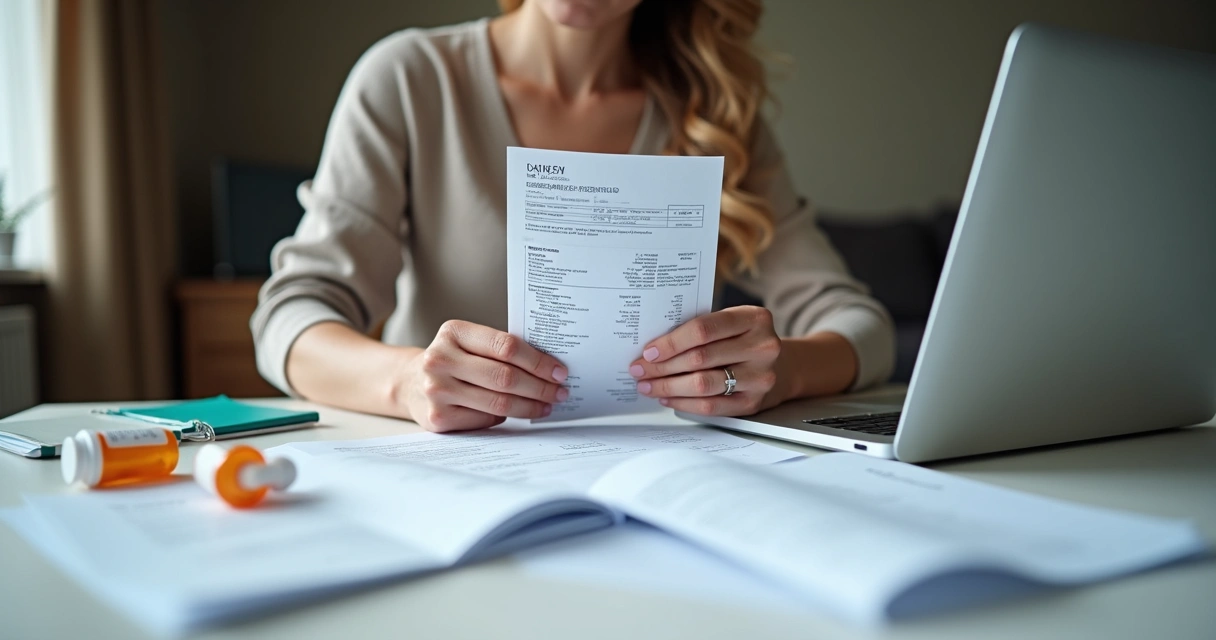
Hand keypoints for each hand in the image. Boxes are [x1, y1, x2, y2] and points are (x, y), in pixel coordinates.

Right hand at [404, 320, 568, 431]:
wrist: (410, 383)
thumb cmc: (453, 360)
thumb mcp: (469, 342)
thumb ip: (500, 349)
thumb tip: (550, 368)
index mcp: (453, 332)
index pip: (506, 346)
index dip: (538, 361)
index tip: (559, 371)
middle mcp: (440, 359)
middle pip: (505, 377)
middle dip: (539, 387)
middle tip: (559, 392)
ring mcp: (436, 390)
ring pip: (498, 403)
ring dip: (530, 406)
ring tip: (547, 405)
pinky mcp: (438, 418)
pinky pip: (485, 420)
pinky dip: (506, 418)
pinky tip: (517, 413)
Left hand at [629, 306, 785, 415]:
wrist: (783, 366)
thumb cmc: (745, 341)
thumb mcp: (733, 323)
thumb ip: (702, 329)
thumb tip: (654, 347)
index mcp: (754, 318)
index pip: (704, 329)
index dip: (672, 342)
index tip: (648, 351)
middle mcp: (762, 347)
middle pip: (700, 358)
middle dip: (662, 366)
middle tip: (640, 369)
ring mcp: (761, 377)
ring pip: (703, 384)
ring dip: (668, 386)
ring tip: (648, 385)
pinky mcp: (754, 402)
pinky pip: (711, 407)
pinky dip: (683, 403)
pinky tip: (667, 397)